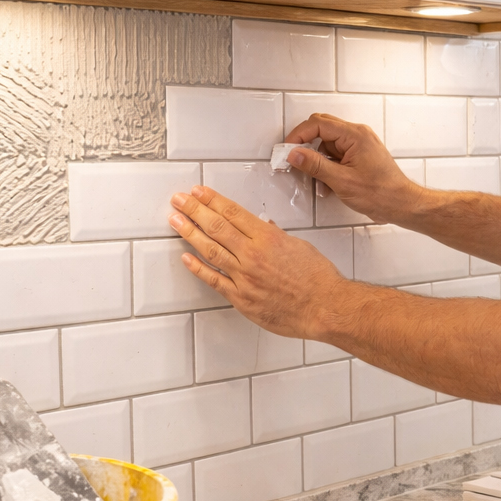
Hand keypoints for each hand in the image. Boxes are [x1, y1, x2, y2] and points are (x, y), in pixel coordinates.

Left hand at [168, 186, 346, 337]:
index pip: (233, 213)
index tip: (198, 192)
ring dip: (189, 233)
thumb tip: (263, 227)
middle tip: (179, 200)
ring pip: (210, 250)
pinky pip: (214, 280)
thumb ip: (276, 237)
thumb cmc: (318, 279)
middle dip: (194, 210)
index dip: (212, 200)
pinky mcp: (241, 298)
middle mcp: (253, 255)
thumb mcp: (299, 246)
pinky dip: (198, 268)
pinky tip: (186, 257)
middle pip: (217, 227)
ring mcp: (245, 277)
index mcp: (268, 238)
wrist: (325, 308)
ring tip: (176, 220)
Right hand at [282, 114, 424, 224]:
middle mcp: (358, 135)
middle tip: (294, 160)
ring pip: (328, 144)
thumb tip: (294, 154)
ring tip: (318, 181)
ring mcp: (359, 145)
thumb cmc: (381, 193)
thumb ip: (315, 165)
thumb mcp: (341, 181)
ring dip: (318, 161)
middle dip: (306, 145)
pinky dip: (328, 167)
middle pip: (322, 129)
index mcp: (355, 135)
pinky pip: (337, 155)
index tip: (287, 149)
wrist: (401, 205)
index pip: (318, 124)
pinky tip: (328, 184)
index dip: (299, 135)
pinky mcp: (360, 156)